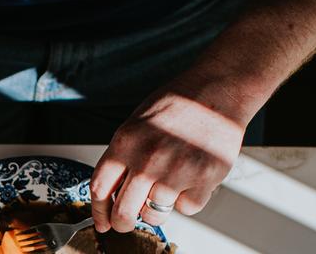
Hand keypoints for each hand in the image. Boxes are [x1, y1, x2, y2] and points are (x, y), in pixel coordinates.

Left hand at [90, 74, 250, 232]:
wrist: (216, 91)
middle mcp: (147, 159)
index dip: (98, 211)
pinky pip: (186, 209)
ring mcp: (176, 171)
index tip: (101, 222)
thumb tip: (112, 192)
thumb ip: (123, 157)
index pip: (100, 188)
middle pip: (123, 212)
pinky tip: (190, 177)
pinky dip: (186, 199)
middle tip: (125, 222)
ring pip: (154, 215)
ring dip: (156, 209)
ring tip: (166, 186)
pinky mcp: (204, 180)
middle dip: (122, 223)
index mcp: (125, 142)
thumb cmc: (176, 105)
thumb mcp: (135, 124)